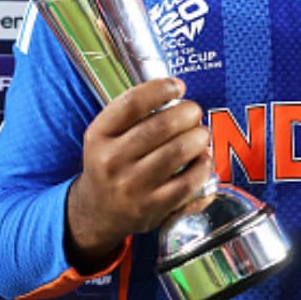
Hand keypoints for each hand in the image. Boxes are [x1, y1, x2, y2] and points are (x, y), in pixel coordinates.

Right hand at [65, 77, 212, 271]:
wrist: (97, 213)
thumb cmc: (110, 165)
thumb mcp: (105, 136)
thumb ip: (133, 114)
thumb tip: (176, 91)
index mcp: (99, 136)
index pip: (133, 103)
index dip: (161, 89)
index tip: (177, 86)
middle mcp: (112, 160)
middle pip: (162, 125)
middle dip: (188, 112)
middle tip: (194, 111)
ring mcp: (132, 186)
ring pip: (178, 151)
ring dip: (198, 137)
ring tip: (200, 134)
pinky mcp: (153, 207)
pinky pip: (188, 181)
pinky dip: (202, 165)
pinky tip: (203, 157)